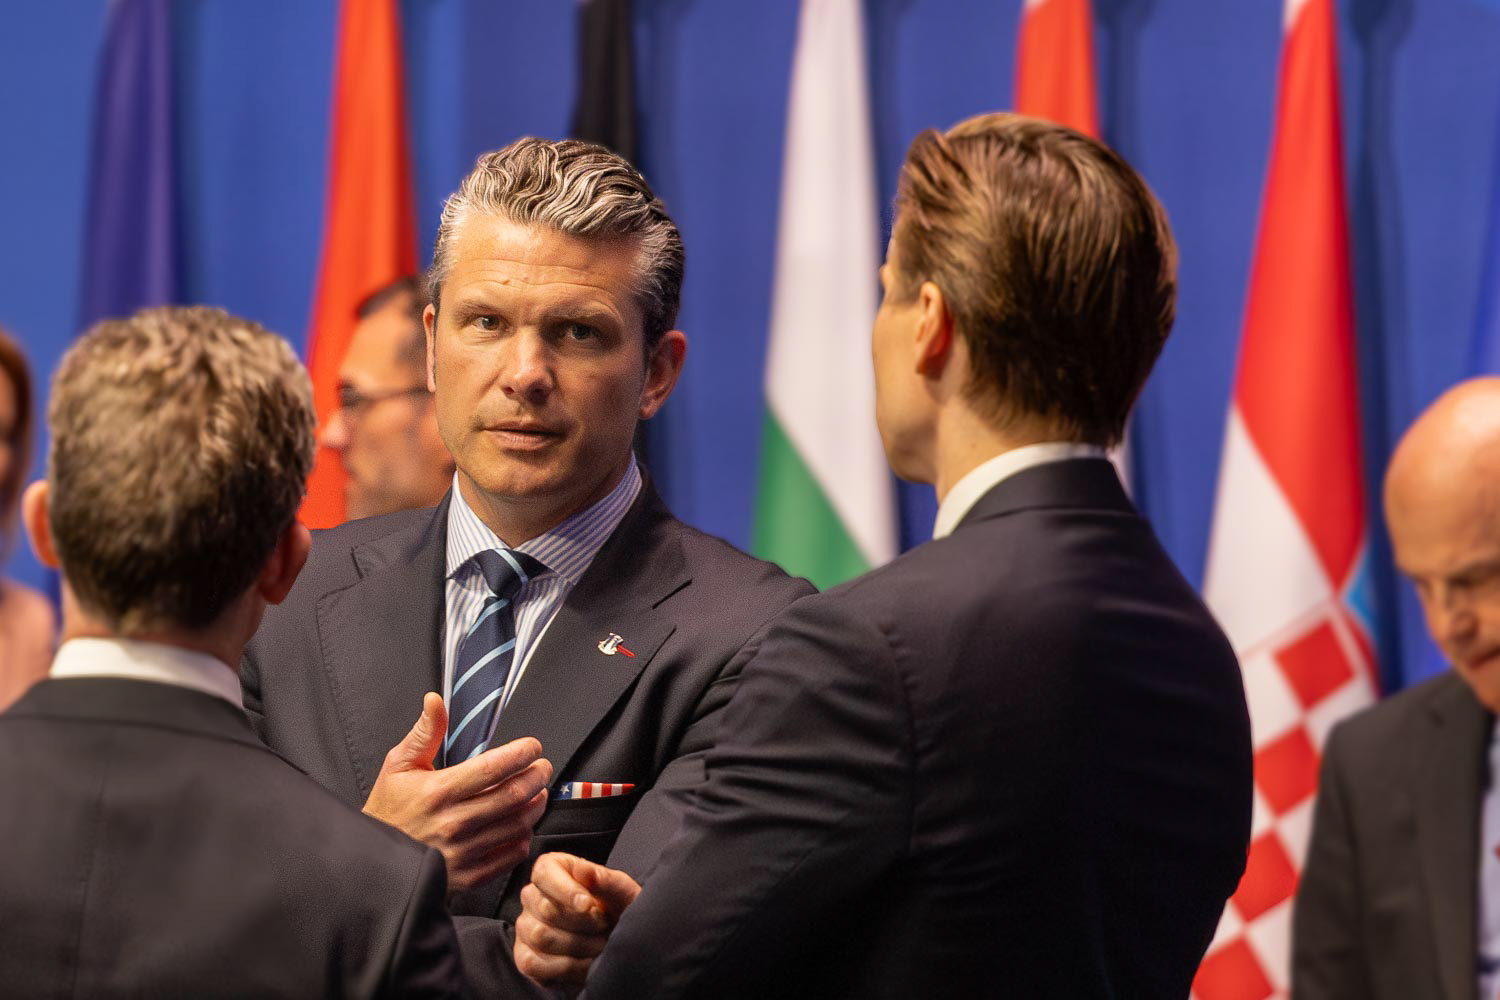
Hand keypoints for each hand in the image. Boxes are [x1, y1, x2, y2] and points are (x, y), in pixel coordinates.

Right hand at [363, 692, 552, 890]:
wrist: (371, 863)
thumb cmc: (387, 811)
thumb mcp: (399, 766)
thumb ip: (425, 732)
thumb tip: (435, 700)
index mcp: (439, 792)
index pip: (493, 768)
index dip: (521, 754)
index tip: (533, 747)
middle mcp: (454, 823)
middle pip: (513, 795)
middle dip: (537, 776)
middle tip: (542, 767)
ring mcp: (463, 852)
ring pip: (518, 825)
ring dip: (536, 805)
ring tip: (538, 793)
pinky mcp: (468, 876)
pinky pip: (511, 855)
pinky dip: (524, 837)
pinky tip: (522, 825)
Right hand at [515, 852, 641, 991]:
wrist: (619, 943)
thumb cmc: (618, 911)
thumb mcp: (621, 892)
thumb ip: (604, 879)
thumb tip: (582, 870)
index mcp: (552, 869)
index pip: (544, 873)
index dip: (567, 891)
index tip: (590, 906)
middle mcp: (532, 896)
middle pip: (546, 909)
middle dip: (583, 923)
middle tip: (604, 927)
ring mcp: (525, 928)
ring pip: (541, 937)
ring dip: (579, 946)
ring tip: (599, 945)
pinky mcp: (525, 958)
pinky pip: (533, 965)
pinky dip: (566, 968)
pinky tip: (586, 965)